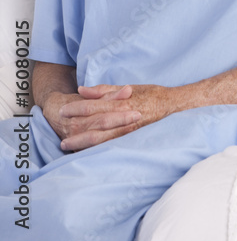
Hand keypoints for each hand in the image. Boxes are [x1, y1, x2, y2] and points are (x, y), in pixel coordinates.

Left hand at [57, 83, 175, 150]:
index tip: (62, 110)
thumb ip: (104, 89)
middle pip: (94, 125)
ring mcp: (127, 130)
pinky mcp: (131, 139)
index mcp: (121, 101)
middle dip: (76, 130)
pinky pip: (110, 146)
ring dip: (82, 143)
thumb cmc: (149, 94)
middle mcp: (123, 117)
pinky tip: (85, 153)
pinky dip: (96, 150)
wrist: (172, 105)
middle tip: (61, 134)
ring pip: (100, 139)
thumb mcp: (128, 87)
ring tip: (67, 146)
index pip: (93, 105)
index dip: (76, 108)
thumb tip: (82, 90)